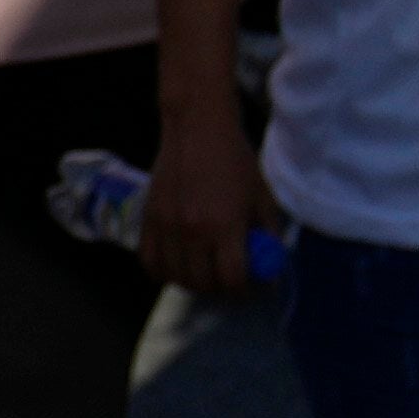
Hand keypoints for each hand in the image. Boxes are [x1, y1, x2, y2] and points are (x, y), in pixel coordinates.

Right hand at [139, 92, 277, 299]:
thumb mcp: (262, 195)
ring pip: (174, 276)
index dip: (243, 289)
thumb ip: (267, 233)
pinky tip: (176, 266)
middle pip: (201, 283)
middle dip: (218, 288)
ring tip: (203, 273)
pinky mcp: (148, 218)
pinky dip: (162, 272)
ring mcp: (166, 226)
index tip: (249, 286)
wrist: (197, 128)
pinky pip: (149, 261)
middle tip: (227, 278)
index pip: (231, 278)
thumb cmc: (235, 159)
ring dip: (191, 282)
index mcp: (224, 225)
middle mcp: (192, 230)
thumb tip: (269, 264)